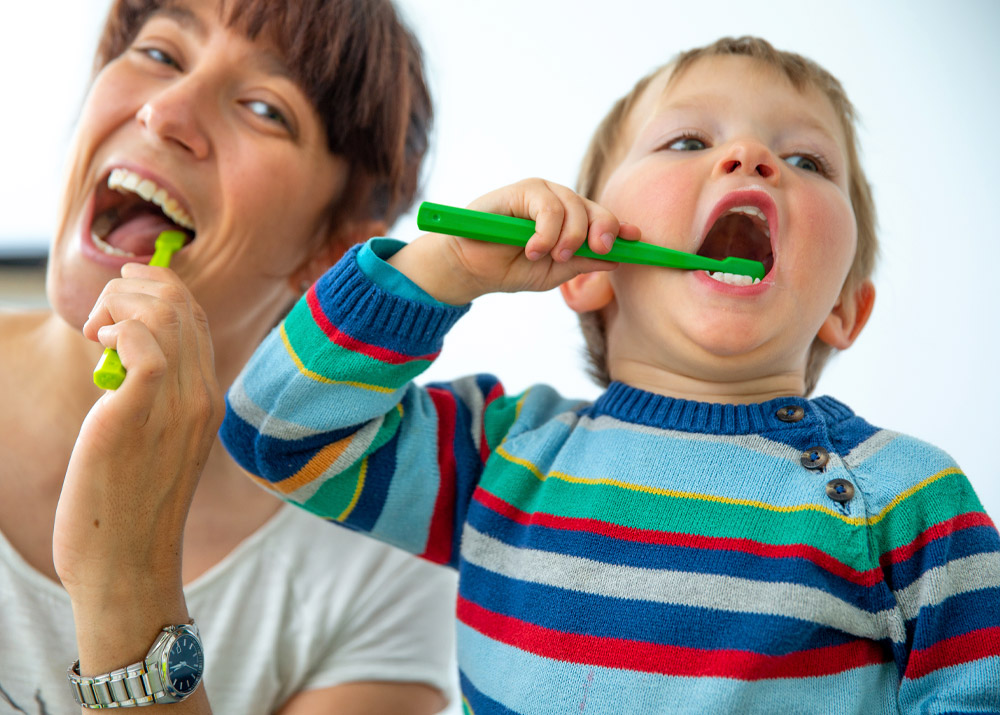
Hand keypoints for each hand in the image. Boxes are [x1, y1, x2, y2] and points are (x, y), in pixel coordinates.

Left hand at [53, 262, 222, 602]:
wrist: (128, 565)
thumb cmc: (131, 507)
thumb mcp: (156, 442)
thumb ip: (153, 399)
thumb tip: (123, 358)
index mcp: (208, 400)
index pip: (196, 317)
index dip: (158, 290)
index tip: (121, 301)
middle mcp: (201, 397)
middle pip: (182, 304)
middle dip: (133, 287)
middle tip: (100, 315)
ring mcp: (176, 407)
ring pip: (164, 314)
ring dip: (119, 303)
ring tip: (95, 332)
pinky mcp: (137, 416)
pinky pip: (142, 346)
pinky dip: (117, 328)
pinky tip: (97, 346)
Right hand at [390, 178, 640, 303]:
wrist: (469, 268)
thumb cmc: (508, 268)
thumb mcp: (553, 272)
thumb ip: (583, 262)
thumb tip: (618, 258)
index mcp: (571, 222)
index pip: (603, 221)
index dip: (622, 229)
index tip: (638, 239)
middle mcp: (560, 204)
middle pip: (596, 210)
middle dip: (603, 232)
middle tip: (598, 251)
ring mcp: (542, 194)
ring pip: (575, 206)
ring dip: (568, 236)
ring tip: (548, 256)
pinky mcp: (521, 190)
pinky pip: (548, 206)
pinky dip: (546, 231)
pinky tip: (533, 248)